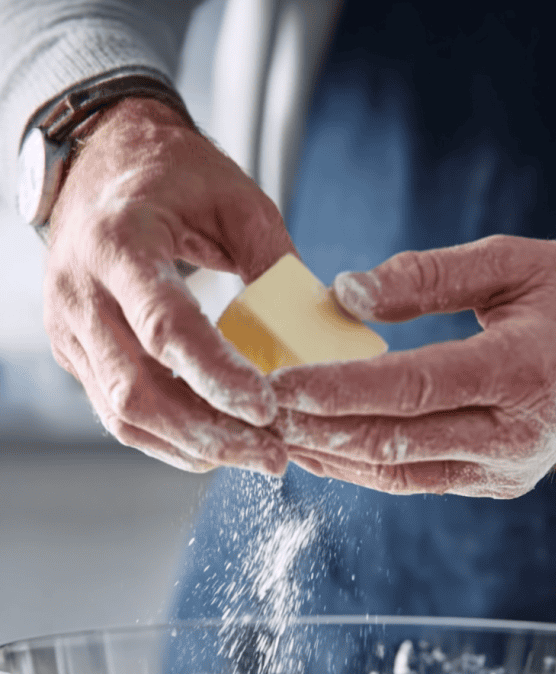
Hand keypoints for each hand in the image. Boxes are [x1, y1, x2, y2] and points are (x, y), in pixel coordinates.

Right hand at [45, 97, 294, 472]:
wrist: (100, 164)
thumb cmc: (170, 175)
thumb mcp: (235, 198)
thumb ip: (274, 259)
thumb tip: (313, 329)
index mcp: (119, 243)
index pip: (165, 327)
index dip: (216, 377)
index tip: (267, 410)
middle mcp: (81, 291)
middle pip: (137, 390)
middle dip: (209, 433)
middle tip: (272, 454)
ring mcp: (70, 328)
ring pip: (124, 414)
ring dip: (191, 446)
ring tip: (252, 454)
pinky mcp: (75, 353)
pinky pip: (118, 412)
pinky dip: (168, 436)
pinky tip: (214, 443)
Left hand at [272, 235, 555, 496]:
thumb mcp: (511, 261)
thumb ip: (427, 276)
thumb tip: (346, 293)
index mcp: (524, 371)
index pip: (416, 388)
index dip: (344, 390)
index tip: (284, 384)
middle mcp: (516, 434)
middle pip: (399, 442)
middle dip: (321, 430)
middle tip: (261, 413)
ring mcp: (506, 469)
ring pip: (401, 474)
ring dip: (333, 456)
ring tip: (277, 432)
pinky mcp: (494, 482)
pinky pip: (416, 480)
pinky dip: (365, 465)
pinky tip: (323, 447)